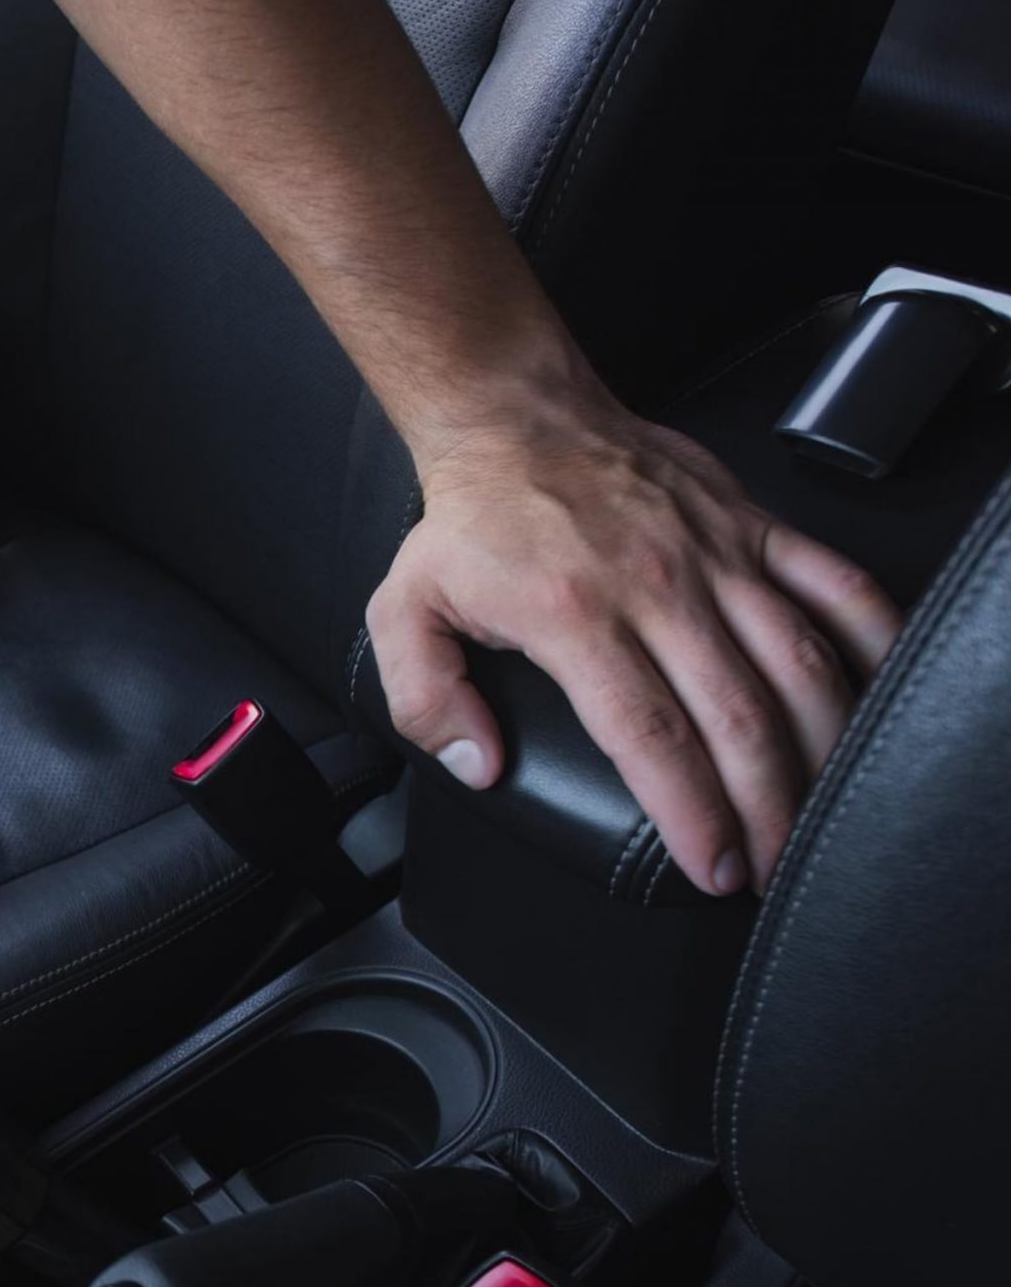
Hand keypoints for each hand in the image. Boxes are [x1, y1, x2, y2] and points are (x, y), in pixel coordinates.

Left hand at [368, 400, 902, 894]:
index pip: (651, 735)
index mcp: (575, 615)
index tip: (714, 867)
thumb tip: (478, 766)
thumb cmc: (472, 521)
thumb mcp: (405, 611)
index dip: (693, 813)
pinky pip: (835, 582)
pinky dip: (874, 638)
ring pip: (798, 661)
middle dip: (767, 805)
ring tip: (824, 808)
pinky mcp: (754, 524)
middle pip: (738, 715)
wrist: (517, 419)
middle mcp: (659, 586)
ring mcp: (716, 554)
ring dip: (822, 745)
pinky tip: (882, 694)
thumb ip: (427, 700)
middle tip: (773, 863)